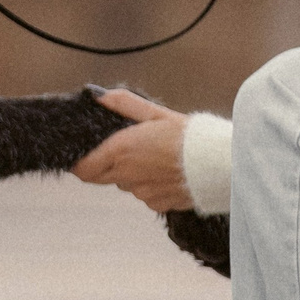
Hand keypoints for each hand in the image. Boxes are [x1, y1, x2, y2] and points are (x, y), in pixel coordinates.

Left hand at [72, 88, 195, 211]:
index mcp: (120, 152)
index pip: (82, 168)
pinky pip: (145, 196)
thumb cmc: (188, 136)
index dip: (80, 162)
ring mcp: (142, 193)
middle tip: (124, 149)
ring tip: (154, 157)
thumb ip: (123, 104)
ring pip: (125, 185)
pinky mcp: (158, 204)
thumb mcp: (155, 113)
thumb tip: (97, 95)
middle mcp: (127, 177)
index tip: (85, 153)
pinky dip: (150, 185)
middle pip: (100, 177)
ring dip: (131, 174)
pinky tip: (167, 172)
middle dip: (105, 165)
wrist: (219, 164)